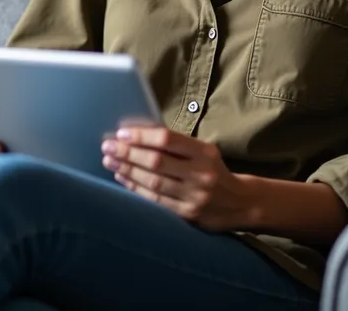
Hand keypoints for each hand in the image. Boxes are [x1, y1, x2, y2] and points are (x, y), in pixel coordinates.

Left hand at [101, 126, 255, 230]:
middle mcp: (200, 174)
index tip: (121, 132)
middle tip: (107, 146)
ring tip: (110, 160)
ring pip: (152, 182)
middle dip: (128, 153)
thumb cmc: (213, 170)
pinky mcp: (186, 215)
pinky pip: (155, 201)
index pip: (167, 140)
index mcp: (204, 153)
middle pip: (156, 162)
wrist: (240, 203)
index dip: (142, 136)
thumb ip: (177, 145)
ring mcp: (193, 196)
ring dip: (127, 170)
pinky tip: (122, 177)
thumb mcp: (204, 151)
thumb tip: (140, 134)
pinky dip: (135, 188)